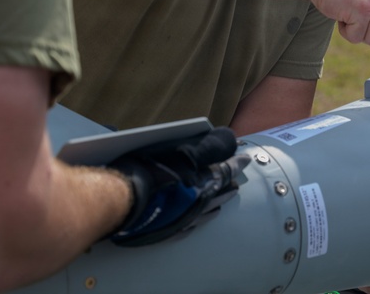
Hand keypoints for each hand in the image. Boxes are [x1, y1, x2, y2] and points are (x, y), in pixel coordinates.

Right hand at [107, 127, 248, 246]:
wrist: (121, 200)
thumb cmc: (148, 170)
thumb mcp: (179, 149)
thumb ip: (205, 146)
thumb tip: (227, 139)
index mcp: (204, 180)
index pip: (228, 169)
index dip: (238, 162)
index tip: (247, 159)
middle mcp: (199, 201)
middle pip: (219, 192)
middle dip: (228, 184)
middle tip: (237, 183)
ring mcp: (185, 219)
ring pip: (208, 211)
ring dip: (218, 202)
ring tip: (225, 199)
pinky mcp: (169, 231)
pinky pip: (190, 227)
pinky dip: (199, 221)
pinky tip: (202, 219)